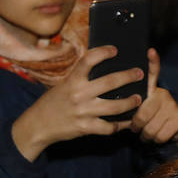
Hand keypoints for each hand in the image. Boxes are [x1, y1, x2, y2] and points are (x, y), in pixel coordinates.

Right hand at [10, 45, 142, 161]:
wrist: (38, 124)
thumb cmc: (53, 101)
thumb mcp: (64, 85)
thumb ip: (80, 78)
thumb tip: (100, 67)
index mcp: (72, 80)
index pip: (88, 60)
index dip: (103, 52)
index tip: (115, 49)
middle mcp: (79, 94)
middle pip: (109, 82)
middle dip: (128, 77)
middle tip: (139, 73)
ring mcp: (84, 112)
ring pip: (114, 107)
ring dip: (130, 102)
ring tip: (138, 99)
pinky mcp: (86, 128)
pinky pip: (108, 127)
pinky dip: (119, 125)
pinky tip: (127, 122)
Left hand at [131, 48, 177, 145]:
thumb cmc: (157, 118)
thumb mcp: (147, 110)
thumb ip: (136, 108)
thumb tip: (123, 115)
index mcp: (153, 91)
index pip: (153, 74)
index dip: (152, 62)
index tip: (151, 51)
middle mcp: (164, 95)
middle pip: (142, 114)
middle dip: (137, 127)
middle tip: (137, 129)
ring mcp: (172, 106)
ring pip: (150, 128)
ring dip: (146, 136)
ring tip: (148, 133)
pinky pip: (159, 136)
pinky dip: (156, 141)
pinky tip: (159, 137)